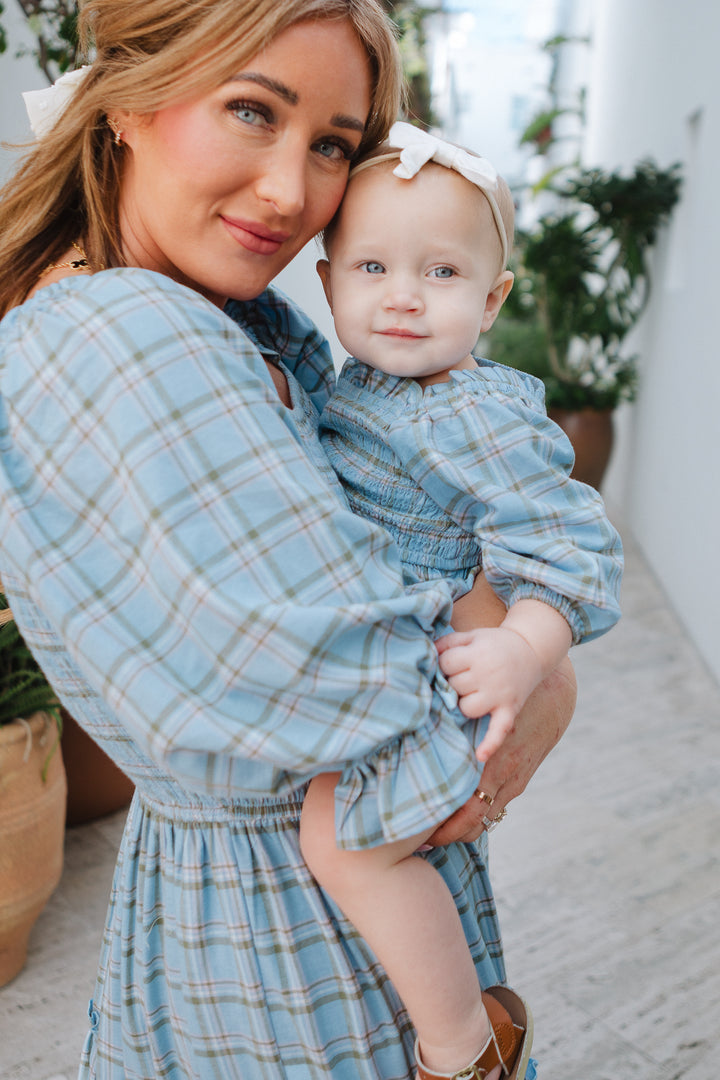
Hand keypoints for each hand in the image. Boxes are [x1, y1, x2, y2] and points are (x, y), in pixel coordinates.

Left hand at [425, 656, 575, 845]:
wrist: (554, 695)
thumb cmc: (505, 696)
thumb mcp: (479, 708)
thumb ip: (450, 723)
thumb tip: (413, 730)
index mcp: (492, 763)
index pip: (465, 811)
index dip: (441, 827)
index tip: (416, 832)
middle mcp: (504, 779)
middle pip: (473, 824)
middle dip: (447, 836)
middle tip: (419, 840)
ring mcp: (515, 783)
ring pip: (485, 821)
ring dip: (461, 830)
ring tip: (433, 832)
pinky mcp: (520, 782)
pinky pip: (496, 808)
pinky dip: (476, 817)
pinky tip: (457, 815)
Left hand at [436, 627, 542, 760]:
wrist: (531, 649)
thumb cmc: (495, 644)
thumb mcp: (472, 635)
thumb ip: (447, 642)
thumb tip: (426, 654)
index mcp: (477, 654)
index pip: (446, 664)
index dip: (444, 663)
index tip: (452, 661)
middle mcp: (488, 675)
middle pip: (454, 686)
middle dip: (454, 682)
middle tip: (465, 674)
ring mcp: (499, 695)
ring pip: (466, 708)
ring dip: (464, 703)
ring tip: (473, 692)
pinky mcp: (510, 709)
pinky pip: (499, 730)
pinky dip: (490, 744)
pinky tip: (480, 756)